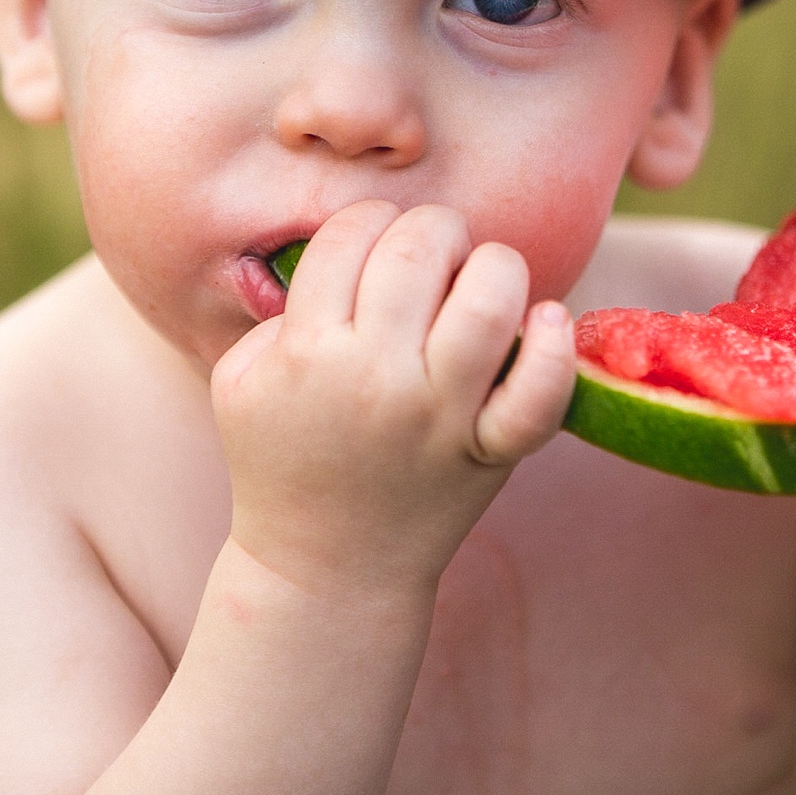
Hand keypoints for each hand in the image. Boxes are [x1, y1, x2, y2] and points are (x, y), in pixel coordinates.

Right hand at [210, 201, 576, 599]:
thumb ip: (280, 310)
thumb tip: (345, 252)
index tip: (375, 252)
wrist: (325, 570)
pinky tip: (546, 320)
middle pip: (420, 245)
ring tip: (483, 286)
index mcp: (307, 350)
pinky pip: (539, 392)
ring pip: (488, 297)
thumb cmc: (281, 460)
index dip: (370, 224)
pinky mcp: (490, 451)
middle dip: (433, 233)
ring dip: (495, 268)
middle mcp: (376, 376)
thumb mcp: (241, 379)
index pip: (351, 231)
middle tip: (433, 263)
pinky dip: (554, 348)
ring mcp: (439, 415)